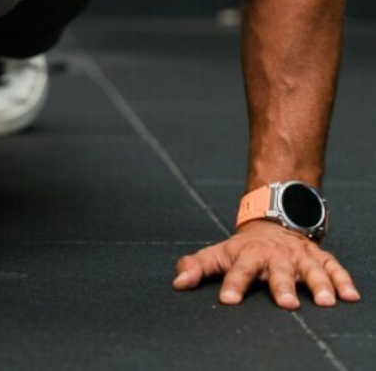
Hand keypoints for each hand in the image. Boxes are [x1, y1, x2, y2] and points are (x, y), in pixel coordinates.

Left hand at [172, 220, 359, 308]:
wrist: (272, 222)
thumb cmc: (243, 248)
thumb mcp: (218, 253)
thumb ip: (197, 267)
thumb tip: (177, 283)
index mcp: (248, 254)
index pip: (238, 270)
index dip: (232, 284)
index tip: (228, 300)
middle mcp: (275, 255)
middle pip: (278, 271)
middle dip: (282, 286)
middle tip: (286, 304)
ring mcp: (299, 256)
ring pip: (310, 269)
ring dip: (318, 284)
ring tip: (325, 301)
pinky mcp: (319, 257)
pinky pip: (334, 267)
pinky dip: (343, 280)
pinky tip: (350, 295)